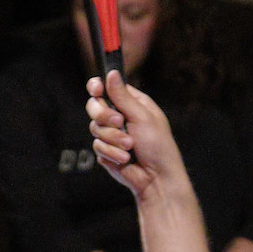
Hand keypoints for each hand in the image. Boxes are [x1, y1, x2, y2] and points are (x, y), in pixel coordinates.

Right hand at [86, 73, 183, 199]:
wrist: (156, 178)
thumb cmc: (158, 146)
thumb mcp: (142, 116)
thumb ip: (123, 96)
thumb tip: (111, 73)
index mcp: (131, 103)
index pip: (107, 89)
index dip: (97, 87)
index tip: (95, 89)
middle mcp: (120, 117)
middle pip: (95, 106)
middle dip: (105, 115)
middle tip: (119, 122)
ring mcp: (111, 135)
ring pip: (95, 128)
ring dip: (113, 138)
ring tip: (130, 147)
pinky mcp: (106, 151)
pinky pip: (97, 146)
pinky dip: (111, 153)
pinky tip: (125, 159)